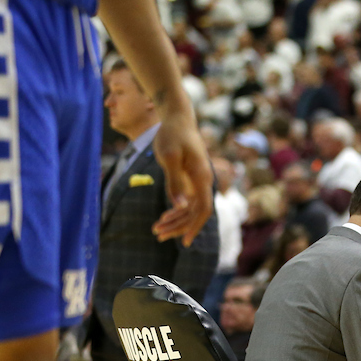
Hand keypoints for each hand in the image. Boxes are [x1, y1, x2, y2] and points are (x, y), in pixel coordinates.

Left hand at [151, 98, 214, 246]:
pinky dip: (176, 211)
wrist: (177, 119)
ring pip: (191, 209)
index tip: (184, 241)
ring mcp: (198, 182)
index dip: (195, 226)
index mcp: (202, 177)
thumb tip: (179, 206)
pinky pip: (187, 201)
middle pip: (196, 213)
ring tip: (156, 231)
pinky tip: (163, 217)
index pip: (203, 209)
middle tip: (157, 236)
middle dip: (178, 226)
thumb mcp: (169, 157)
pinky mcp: (191, 180)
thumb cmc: (172, 135)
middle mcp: (204, 182)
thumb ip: (174, 182)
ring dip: (176, 221)